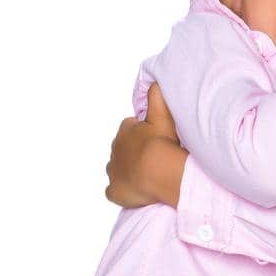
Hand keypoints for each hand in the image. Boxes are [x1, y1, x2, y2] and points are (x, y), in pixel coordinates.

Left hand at [105, 85, 183, 208]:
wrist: (157, 169)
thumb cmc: (162, 142)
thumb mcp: (162, 115)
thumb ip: (157, 97)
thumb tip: (154, 81)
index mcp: (125, 130)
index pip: (131, 130)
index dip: (143, 136)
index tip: (156, 142)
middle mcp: (115, 149)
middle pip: (123, 150)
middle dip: (135, 154)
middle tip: (153, 161)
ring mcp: (113, 171)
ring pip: (117, 169)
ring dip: (128, 172)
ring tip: (145, 178)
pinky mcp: (114, 190)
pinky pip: (114, 191)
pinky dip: (121, 192)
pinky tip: (133, 193)